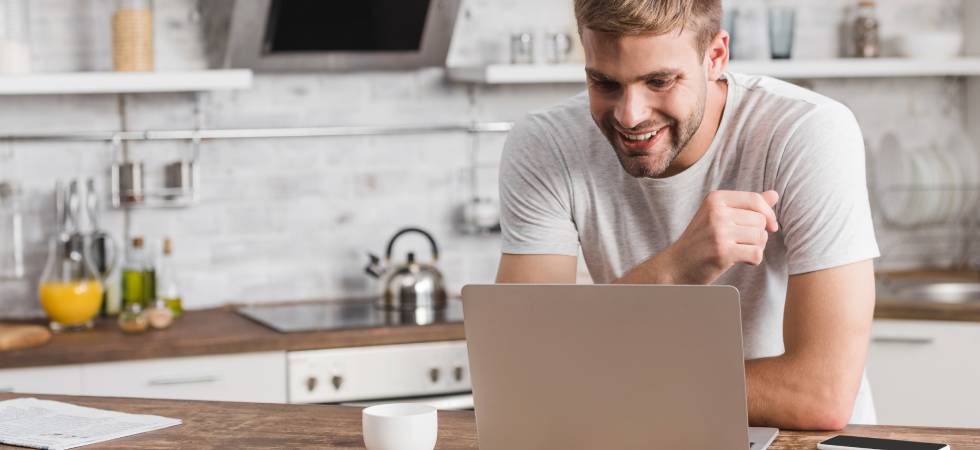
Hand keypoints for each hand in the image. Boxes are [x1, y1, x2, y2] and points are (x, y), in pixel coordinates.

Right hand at [663, 190, 778, 284]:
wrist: (676, 265)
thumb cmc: (701, 241)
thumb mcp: (719, 216)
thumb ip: (746, 205)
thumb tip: (774, 194)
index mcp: (715, 199)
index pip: (755, 199)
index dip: (768, 214)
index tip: (770, 226)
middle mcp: (716, 212)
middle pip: (760, 220)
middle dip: (758, 234)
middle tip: (742, 243)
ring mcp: (719, 232)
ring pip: (760, 237)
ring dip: (756, 247)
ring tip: (740, 251)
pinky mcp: (722, 252)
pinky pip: (756, 254)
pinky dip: (753, 260)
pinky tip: (741, 260)